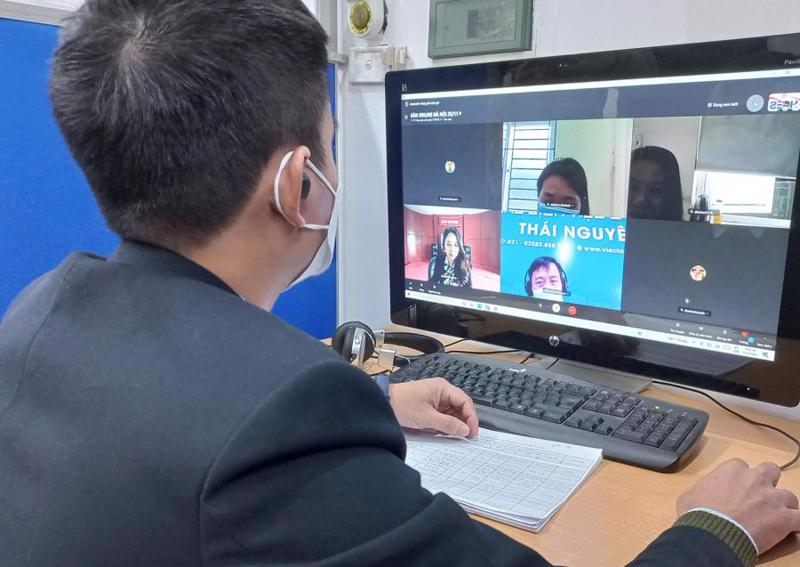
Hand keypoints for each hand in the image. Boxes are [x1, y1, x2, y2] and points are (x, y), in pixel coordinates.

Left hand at [389, 378, 478, 437]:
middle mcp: (441, 391)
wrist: (383, 403)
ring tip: (457, 435)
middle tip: (468, 436)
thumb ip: (448, 424)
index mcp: (443, 388)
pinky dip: (447, 423)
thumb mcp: (427, 417)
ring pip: (453, 411)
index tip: (472, 431)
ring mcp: (436, 398)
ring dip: (456, 423)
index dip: (471, 417)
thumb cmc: (401, 403)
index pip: (465, 401)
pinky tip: (447, 432)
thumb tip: (465, 430)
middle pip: (461, 406)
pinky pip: (444, 414)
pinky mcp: (430, 406)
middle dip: (465, 421)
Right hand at [676, 458, 799, 553]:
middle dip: (768, 481)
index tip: (735, 489)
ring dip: (783, 505)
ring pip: (790, 496)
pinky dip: (797, 524)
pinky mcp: (784, 519)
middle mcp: (755, 479)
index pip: (740, 466)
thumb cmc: (697, 513)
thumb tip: (702, 495)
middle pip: (771, 471)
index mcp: (732, 470)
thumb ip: (703, 488)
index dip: (739, 478)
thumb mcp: (689, 494)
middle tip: (760, 495)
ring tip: (775, 517)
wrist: (711, 533)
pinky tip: (793, 529)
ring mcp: (772, 498)